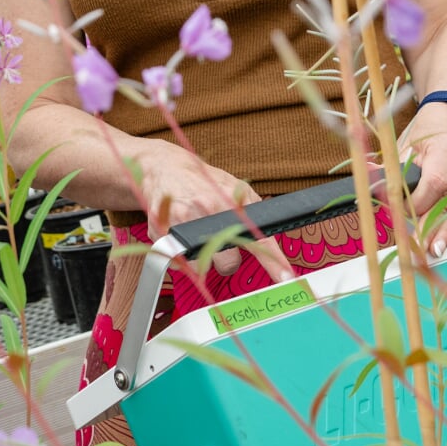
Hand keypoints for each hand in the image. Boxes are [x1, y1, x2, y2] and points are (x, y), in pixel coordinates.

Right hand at [139, 153, 292, 282]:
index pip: (257, 237)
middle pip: (228, 263)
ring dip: (201, 258)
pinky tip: (180, 235)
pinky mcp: (160, 232)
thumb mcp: (235, 188)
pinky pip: (178, 262)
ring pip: (201, 266)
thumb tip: (269, 237)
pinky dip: (180, 255)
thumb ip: (254, 210)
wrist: (164, 167)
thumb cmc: (203, 181)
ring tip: (197, 235)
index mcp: (229, 201)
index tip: (286, 278)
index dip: (273, 261)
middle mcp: (206, 210)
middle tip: (219, 242)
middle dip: (226, 259)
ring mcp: (180, 221)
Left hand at [403, 103, 446, 257]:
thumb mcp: (406, 144)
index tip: (404, 212)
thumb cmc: (427, 130)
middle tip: (422, 248)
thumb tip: (372, 183)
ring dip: (444, 235)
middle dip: (433, 227)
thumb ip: (393, 168)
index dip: (420, 203)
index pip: (436, 184)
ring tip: (435, 253)